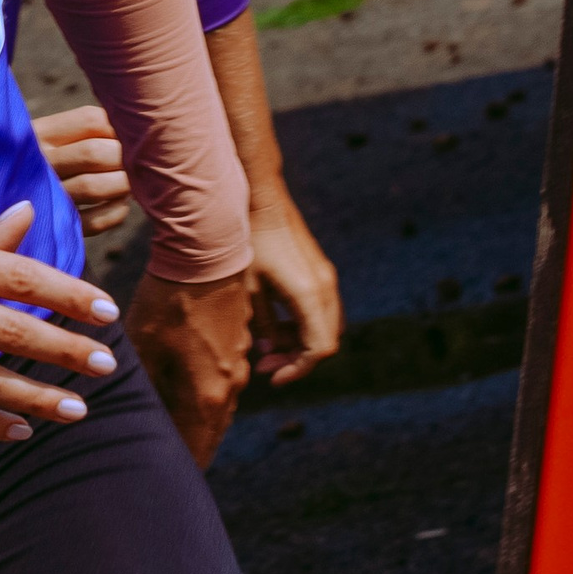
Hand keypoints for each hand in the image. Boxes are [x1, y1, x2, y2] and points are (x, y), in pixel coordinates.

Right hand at [34, 99, 131, 234]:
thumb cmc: (42, 161)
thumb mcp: (50, 136)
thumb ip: (86, 129)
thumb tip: (139, 131)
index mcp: (39, 133)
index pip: (91, 120)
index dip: (120, 128)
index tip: (128, 137)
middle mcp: (38, 162)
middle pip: (94, 153)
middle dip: (125, 158)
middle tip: (135, 163)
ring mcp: (45, 196)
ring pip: (93, 187)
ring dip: (123, 185)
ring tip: (128, 182)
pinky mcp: (55, 226)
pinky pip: (94, 221)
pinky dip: (116, 212)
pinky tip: (118, 204)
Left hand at [124, 267, 250, 464]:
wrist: (208, 251)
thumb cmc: (169, 298)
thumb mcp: (142, 344)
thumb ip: (138, 384)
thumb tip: (124, 413)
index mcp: (208, 394)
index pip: (196, 447)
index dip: (180, 467)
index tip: (163, 486)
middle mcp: (230, 386)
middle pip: (210, 432)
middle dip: (191, 452)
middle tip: (167, 472)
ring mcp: (237, 363)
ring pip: (218, 408)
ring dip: (199, 426)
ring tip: (176, 440)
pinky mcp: (237, 343)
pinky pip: (222, 384)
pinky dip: (205, 399)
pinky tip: (186, 396)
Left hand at [246, 182, 341, 387]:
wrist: (259, 198)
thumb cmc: (246, 241)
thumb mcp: (245, 289)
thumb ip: (261, 324)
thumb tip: (270, 350)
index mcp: (309, 295)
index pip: (318, 349)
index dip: (297, 369)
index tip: (271, 375)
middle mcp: (326, 288)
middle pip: (326, 342)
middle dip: (298, 359)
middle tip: (264, 364)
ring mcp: (326, 279)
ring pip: (327, 327)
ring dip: (302, 343)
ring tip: (267, 346)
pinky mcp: (320, 272)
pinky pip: (321, 311)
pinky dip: (304, 326)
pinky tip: (274, 324)